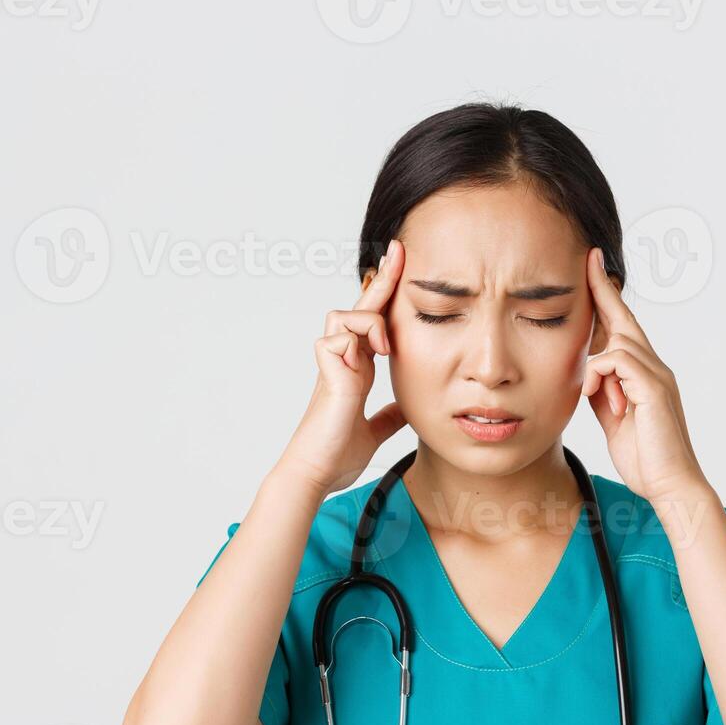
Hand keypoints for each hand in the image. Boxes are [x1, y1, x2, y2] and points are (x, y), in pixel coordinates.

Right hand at [276, 240, 409, 491]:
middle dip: (382, 278)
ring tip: (388, 348)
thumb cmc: (336, 455)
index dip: (386, 298)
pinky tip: (375, 359)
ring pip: (342, 314)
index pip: (373, 325)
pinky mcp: (327, 372)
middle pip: (359, 307)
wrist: (316, 474)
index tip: (403, 269)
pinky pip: (339, 337)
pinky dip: (360, 340)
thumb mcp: (376, 430)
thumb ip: (389, 415)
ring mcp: (332, 365)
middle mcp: (342, 361)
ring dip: (370, 320)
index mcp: (355, 371)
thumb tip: (408, 408)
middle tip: (399, 250)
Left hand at [580, 247, 709, 503]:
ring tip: (592, 398)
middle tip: (588, 261)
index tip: (592, 269)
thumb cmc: (643, 456)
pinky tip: (596, 398)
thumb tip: (586, 371)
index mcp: (643, 374)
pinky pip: (617, 361)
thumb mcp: (612, 416)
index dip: (606, 298)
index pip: (623, 329)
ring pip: (617, 343)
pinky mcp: (655, 389)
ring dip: (595, 367)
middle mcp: (655, 368)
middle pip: (625, 321)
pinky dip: (599, 376)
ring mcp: (658, 376)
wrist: (669, 485)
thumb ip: (602, 390)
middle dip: (603, 291)